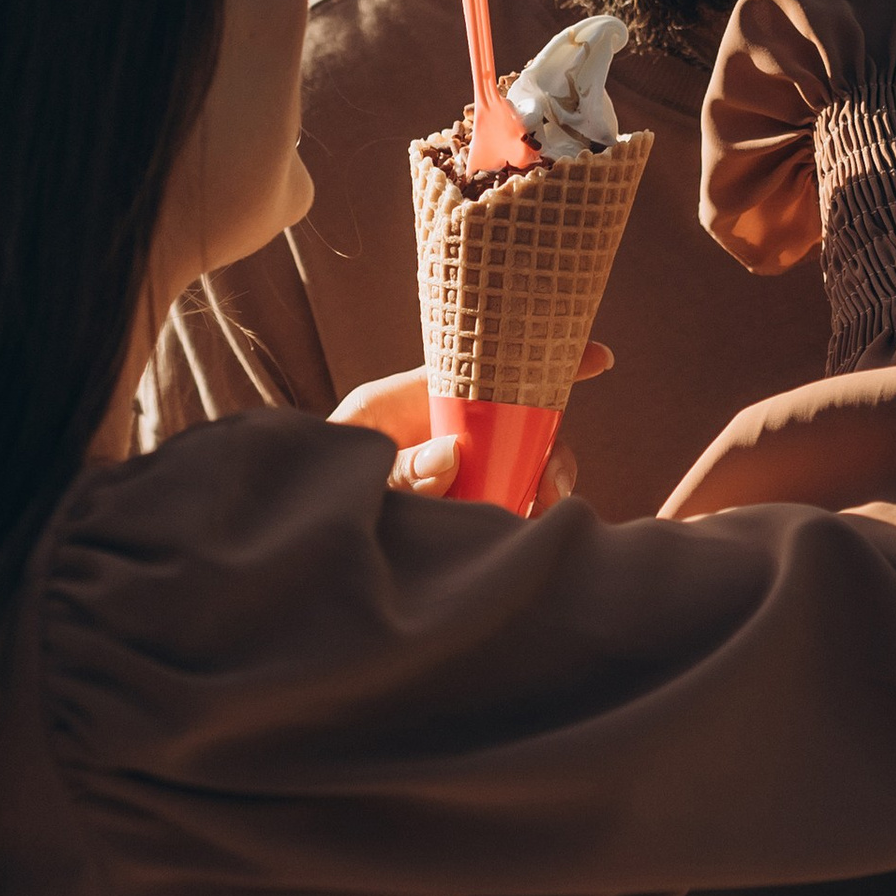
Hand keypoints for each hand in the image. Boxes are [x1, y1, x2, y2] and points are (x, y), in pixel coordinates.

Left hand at [331, 344, 612, 513]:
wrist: (295, 530)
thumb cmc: (314, 484)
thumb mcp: (349, 468)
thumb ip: (396, 468)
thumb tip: (452, 458)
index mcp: (405, 402)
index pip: (478, 368)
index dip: (537, 359)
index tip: (600, 358)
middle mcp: (436, 430)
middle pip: (515, 425)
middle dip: (549, 451)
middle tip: (553, 486)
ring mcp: (449, 471)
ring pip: (517, 467)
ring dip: (536, 490)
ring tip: (532, 517)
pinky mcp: (455, 508)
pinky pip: (502, 504)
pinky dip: (520, 520)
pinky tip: (521, 537)